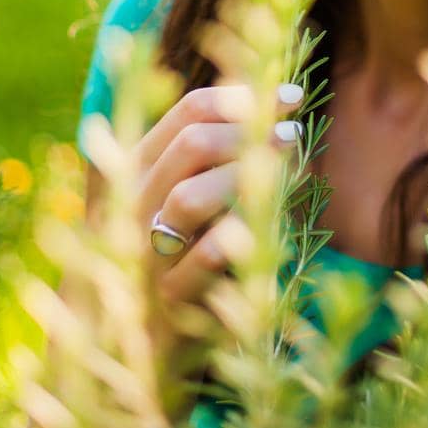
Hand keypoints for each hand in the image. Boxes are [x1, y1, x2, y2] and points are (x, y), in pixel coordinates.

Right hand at [132, 82, 303, 307]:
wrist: (156, 332)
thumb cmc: (192, 247)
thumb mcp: (203, 192)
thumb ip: (227, 150)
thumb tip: (281, 101)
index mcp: (141, 165)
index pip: (189, 110)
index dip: (245, 95)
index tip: (292, 97)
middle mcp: (135, 201)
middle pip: (191, 143)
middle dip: (249, 131)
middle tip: (291, 133)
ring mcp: (146, 250)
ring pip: (191, 196)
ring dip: (246, 176)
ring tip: (285, 172)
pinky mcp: (170, 295)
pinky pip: (208, 254)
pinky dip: (242, 232)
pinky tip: (270, 224)